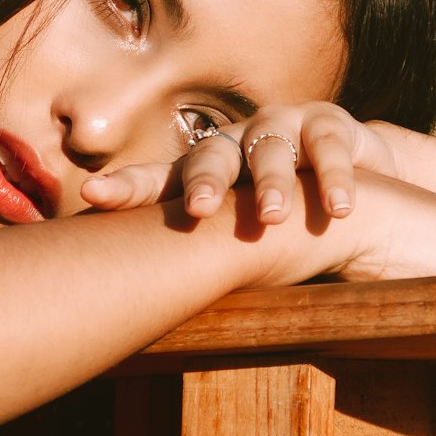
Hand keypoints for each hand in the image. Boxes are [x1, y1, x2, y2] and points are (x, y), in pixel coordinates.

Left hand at [81, 102, 399, 224]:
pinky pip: (329, 147)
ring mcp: (279, 127)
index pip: (158, 179)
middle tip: (197, 210)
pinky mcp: (327, 124)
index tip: (92, 195)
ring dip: (271, 182)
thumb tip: (138, 311)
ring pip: (270, 149)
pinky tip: (340, 209)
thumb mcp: (236, 231)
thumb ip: (199, 255)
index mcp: (203, 170)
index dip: (127, 188)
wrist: (343, 171)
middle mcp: (234, 142)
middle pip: (211, 156)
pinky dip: (334, 179)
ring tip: (273, 217)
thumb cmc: (275, 212)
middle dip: (202, 181)